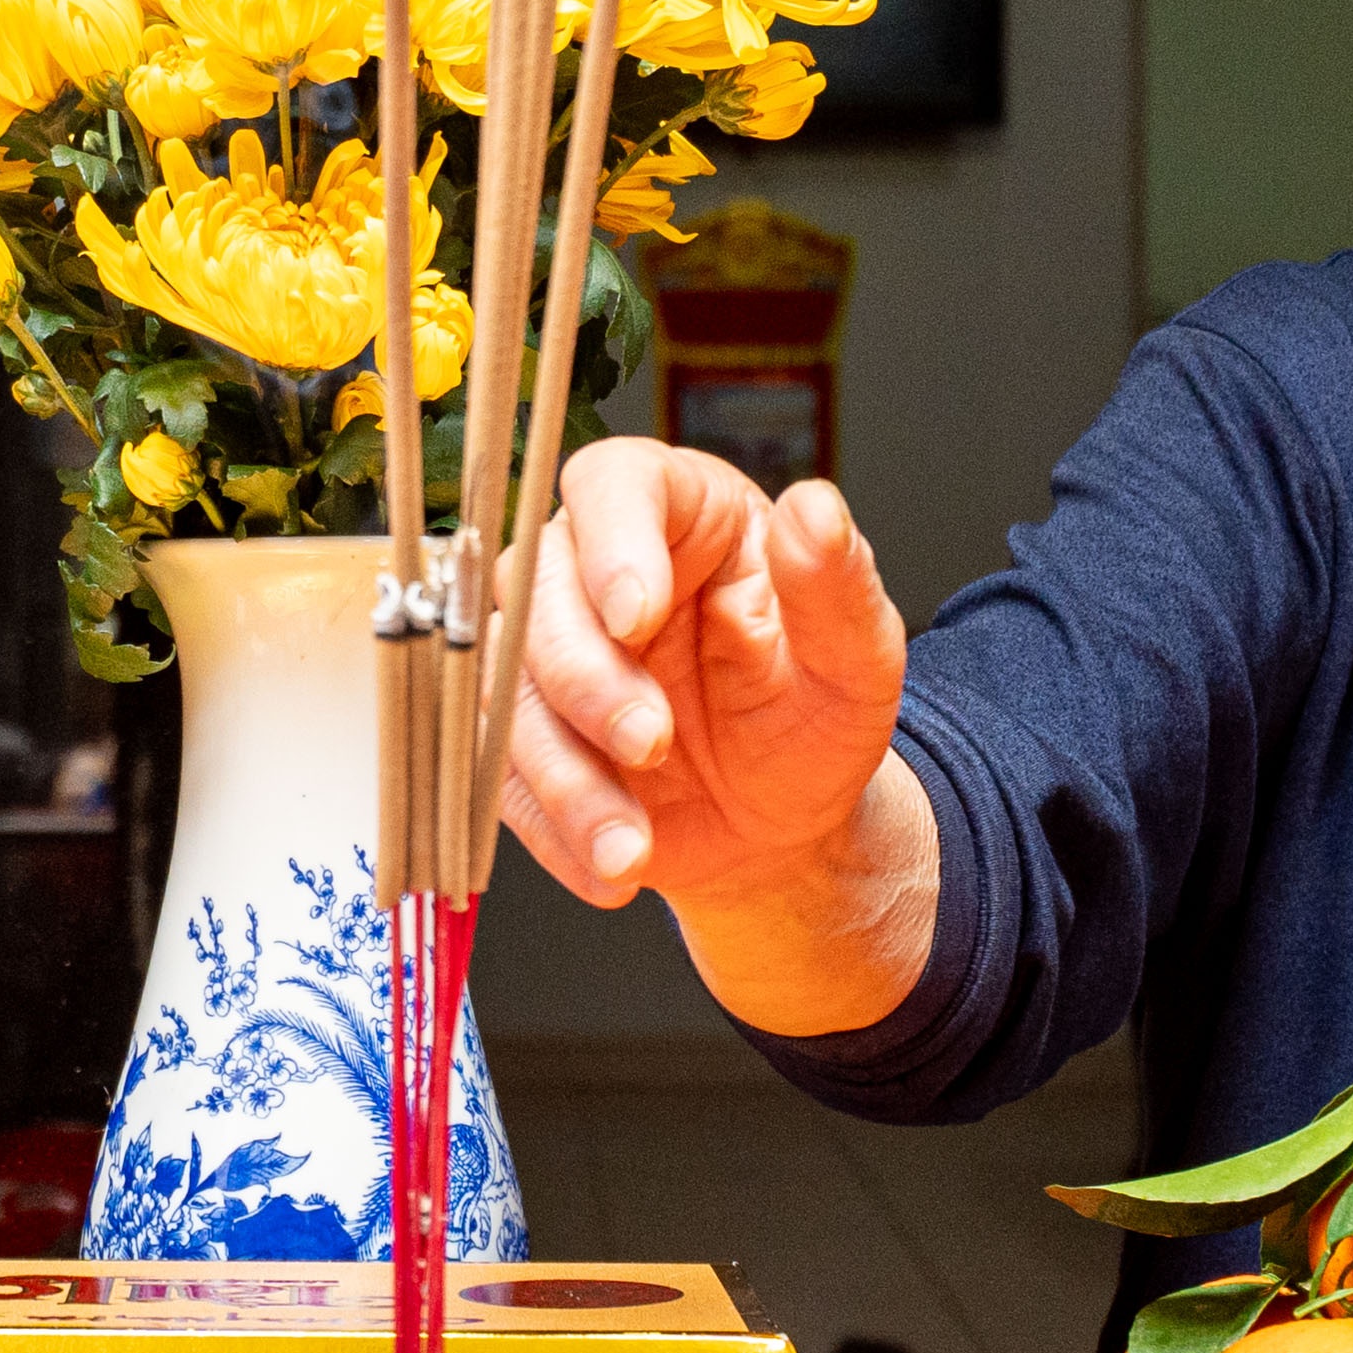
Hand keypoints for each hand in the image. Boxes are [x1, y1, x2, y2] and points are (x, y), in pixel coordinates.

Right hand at [501, 438, 934, 1034]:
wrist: (780, 827)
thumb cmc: (814, 719)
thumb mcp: (858, 658)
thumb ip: (837, 585)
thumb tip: (817, 508)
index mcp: (681, 513)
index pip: (614, 482)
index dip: (610, 542)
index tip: (637, 615)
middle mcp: (594, 567)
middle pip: (536, 586)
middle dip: (585, 677)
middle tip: (651, 744)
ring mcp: (543, 650)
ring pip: (501, 685)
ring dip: (562, 773)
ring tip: (631, 845)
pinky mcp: (517, 731)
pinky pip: (495, 770)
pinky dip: (549, 828)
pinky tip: (608, 869)